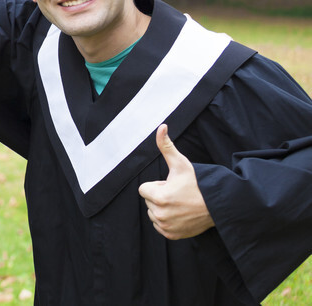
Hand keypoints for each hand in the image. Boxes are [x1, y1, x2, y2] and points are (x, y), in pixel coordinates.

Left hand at [137, 124, 213, 239]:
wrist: (218, 205)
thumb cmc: (198, 183)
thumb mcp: (181, 164)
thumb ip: (166, 146)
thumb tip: (161, 126)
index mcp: (159, 197)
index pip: (143, 189)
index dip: (156, 185)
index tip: (172, 186)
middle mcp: (160, 214)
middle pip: (148, 201)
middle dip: (160, 196)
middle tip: (179, 194)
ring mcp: (166, 226)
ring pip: (153, 213)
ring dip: (162, 208)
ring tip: (181, 204)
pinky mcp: (171, 235)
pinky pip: (160, 225)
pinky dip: (167, 220)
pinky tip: (181, 214)